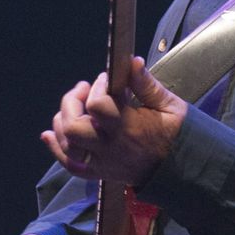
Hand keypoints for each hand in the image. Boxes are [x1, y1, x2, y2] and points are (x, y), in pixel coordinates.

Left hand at [44, 57, 186, 184]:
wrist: (185, 171)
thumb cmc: (179, 135)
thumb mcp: (170, 106)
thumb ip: (147, 85)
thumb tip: (132, 61)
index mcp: (130, 128)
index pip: (98, 106)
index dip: (97, 87)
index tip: (106, 79)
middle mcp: (111, 147)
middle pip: (73, 128)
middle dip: (71, 103)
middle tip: (83, 90)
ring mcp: (104, 163)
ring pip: (67, 146)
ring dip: (62, 122)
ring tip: (73, 108)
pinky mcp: (101, 172)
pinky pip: (70, 166)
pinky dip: (56, 148)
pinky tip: (49, 134)